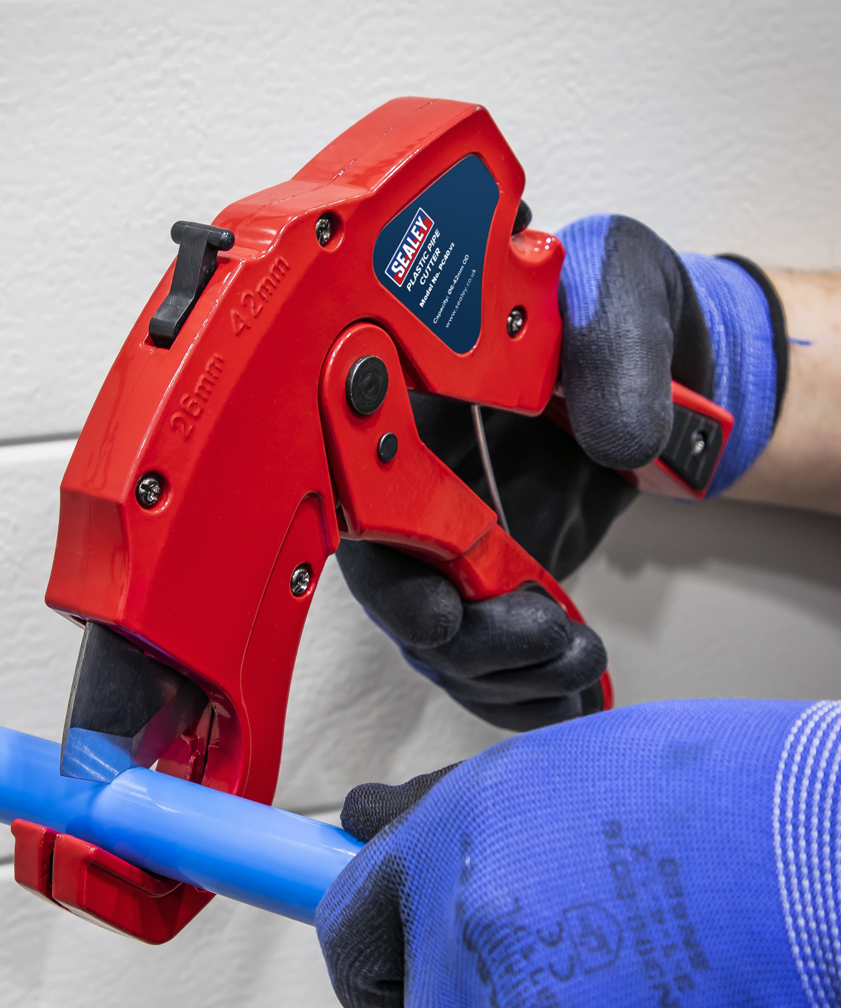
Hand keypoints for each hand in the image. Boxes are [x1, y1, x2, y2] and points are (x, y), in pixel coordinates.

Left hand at [316, 698, 840, 1007]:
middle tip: (577, 979)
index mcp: (456, 843)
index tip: (384, 979)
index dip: (370, 964)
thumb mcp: (567, 767)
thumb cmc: (736, 801)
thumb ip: (448, 808)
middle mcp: (475, 935)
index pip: (349, 933)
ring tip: (674, 981)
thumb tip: (361, 817)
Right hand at [337, 215, 786, 730]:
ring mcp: (452, 548)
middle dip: (463, 641)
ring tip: (580, 655)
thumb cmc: (606, 305)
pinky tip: (577, 693)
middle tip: (542, 633)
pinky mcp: (494, 586)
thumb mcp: (618, 295)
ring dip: (506, 674)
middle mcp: (414, 492)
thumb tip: (618, 441)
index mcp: (410, 417)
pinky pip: (490, 663)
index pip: (364, 510)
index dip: (390, 575)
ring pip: (442, 647)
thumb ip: (615, 355)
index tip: (441, 611)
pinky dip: (530, 696)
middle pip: (397, 597)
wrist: (659, 355)